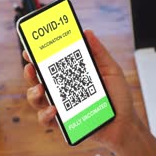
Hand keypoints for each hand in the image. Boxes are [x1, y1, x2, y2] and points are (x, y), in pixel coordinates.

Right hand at [23, 29, 138, 150]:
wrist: (125, 124)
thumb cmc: (118, 97)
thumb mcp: (111, 70)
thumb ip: (99, 52)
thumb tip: (86, 32)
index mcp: (71, 75)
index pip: (50, 63)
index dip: (37, 55)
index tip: (31, 48)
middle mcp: (62, 90)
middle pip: (37, 79)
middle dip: (29, 72)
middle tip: (31, 66)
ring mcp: (60, 107)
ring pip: (36, 99)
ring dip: (33, 93)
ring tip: (41, 89)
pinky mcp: (62, 124)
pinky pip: (46, 120)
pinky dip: (45, 114)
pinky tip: (54, 109)